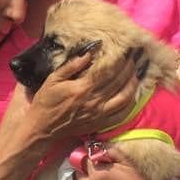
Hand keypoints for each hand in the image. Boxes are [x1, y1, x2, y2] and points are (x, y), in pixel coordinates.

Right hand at [4, 52, 138, 145]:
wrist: (43, 127)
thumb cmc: (46, 101)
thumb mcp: (53, 79)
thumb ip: (72, 65)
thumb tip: (89, 52)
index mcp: (83, 88)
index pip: (108, 71)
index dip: (119, 60)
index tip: (125, 51)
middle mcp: (94, 101)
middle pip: (118, 82)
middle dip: (128, 68)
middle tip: (133, 58)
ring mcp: (99, 114)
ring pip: (124, 98)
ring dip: (132, 84)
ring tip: (136, 74)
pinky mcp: (101, 123)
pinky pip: (121, 114)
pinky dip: (130, 103)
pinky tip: (132, 94)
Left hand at [75, 146, 164, 179]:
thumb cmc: (140, 178)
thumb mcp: (126, 159)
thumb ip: (108, 151)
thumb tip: (92, 144)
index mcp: (98, 174)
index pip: (82, 161)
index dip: (87, 158)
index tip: (93, 159)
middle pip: (78, 176)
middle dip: (85, 171)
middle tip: (96, 170)